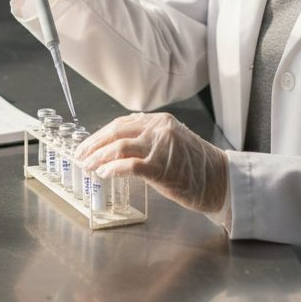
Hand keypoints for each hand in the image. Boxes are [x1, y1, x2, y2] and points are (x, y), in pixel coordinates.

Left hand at [76, 112, 228, 214]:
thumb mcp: (172, 143)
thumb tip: (119, 148)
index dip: (100, 135)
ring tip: (88, 166)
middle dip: (93, 144)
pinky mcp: (160, 167)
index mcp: (160, 121)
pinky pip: (128, 165)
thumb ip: (148, 140)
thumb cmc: (196, 166)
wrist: (220, 180)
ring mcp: (160, 147)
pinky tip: (104, 174)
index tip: (87, 145)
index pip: (121, 123)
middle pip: (115, 131)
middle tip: (80, 155)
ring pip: (118, 146)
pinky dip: (112, 169)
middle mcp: (159, 129)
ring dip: (98, 157)